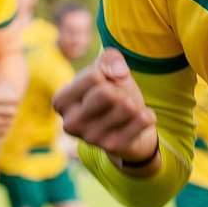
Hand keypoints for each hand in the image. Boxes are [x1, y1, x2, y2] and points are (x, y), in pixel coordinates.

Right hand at [51, 49, 157, 172]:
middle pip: (108, 94)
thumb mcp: (108, 69)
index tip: (104, 84)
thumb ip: (110, 59)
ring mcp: (91, 138)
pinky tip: (137, 121)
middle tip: (118, 98)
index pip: (94, 76)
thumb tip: (119, 73)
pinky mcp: (113, 148)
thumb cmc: (111, 92)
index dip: (107, 74)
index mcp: (60, 101)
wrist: (127, 126)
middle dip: (121, 90)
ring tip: (126, 110)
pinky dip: (147, 115)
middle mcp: (70, 124)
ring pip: (127, 106)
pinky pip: (143, 119)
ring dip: (134, 102)